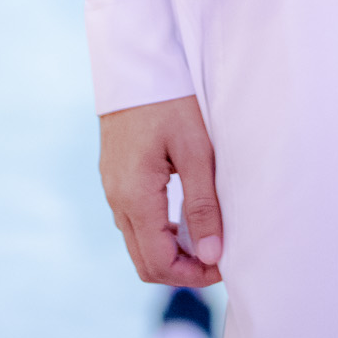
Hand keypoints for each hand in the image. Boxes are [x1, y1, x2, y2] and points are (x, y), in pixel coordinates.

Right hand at [99, 94, 222, 287]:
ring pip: (138, 244)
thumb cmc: (170, 101)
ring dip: (170, 252)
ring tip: (207, 236)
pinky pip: (134, 221)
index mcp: (134, 198)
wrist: (135, 62)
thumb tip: (211, 256)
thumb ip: (202, 205)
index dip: (193, 275)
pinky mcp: (115, 177)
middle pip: (144, 263)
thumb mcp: (195, 151)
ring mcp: (112, 189)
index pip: (158, 265)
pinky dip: (159, 232)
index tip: (225, 264)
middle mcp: (116, 200)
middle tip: (218, 257)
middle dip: (182, 271)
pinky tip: (185, 215)